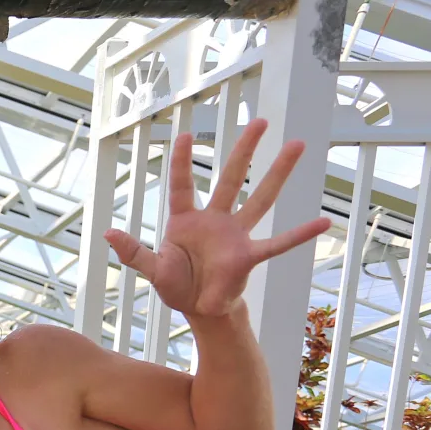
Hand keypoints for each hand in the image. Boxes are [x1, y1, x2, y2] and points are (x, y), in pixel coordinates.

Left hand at [104, 118, 328, 319]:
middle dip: (244, 151)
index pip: (182, 185)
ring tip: (298, 144)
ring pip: (259, 198)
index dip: (183, 163)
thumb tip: (107, 233)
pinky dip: (300, 234)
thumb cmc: (176, 285)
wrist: (198, 308)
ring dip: (278, 172)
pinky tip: (324, 222)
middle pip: (230, 179)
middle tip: (260, 121)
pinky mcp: (250, 255)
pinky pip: (278, 243)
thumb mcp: (151, 269)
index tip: (185, 134)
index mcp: (185, 221)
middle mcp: (214, 220)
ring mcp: (235, 235)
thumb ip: (132, 252)